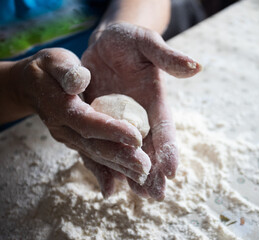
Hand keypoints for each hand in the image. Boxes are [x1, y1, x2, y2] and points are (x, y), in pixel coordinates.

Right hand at [10, 48, 150, 186]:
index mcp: (60, 107)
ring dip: (118, 168)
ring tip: (142, 178)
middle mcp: (63, 129)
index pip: (88, 122)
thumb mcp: (54, 60)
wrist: (32, 86)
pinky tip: (113, 188)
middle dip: (121, 157)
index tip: (136, 138)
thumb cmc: (47, 69)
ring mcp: (69, 138)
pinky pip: (90, 159)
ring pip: (95, 156)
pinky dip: (102, 173)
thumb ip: (66, 70)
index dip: (111, 130)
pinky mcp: (75, 142)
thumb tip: (80, 81)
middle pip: (94, 146)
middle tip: (145, 168)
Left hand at [82, 22, 200, 199]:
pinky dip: (106, 164)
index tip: (172, 171)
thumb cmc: (128, 40)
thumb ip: (167, 57)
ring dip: (133, 174)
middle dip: (154, 171)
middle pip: (150, 147)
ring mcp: (120, 122)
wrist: (104, 45)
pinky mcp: (101, 123)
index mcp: (154, 100)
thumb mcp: (146, 43)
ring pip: (129, 152)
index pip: (165, 127)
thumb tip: (196, 66)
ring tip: (138, 195)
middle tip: (157, 195)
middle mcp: (139, 116)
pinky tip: (108, 182)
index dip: (170, 148)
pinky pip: (104, 145)